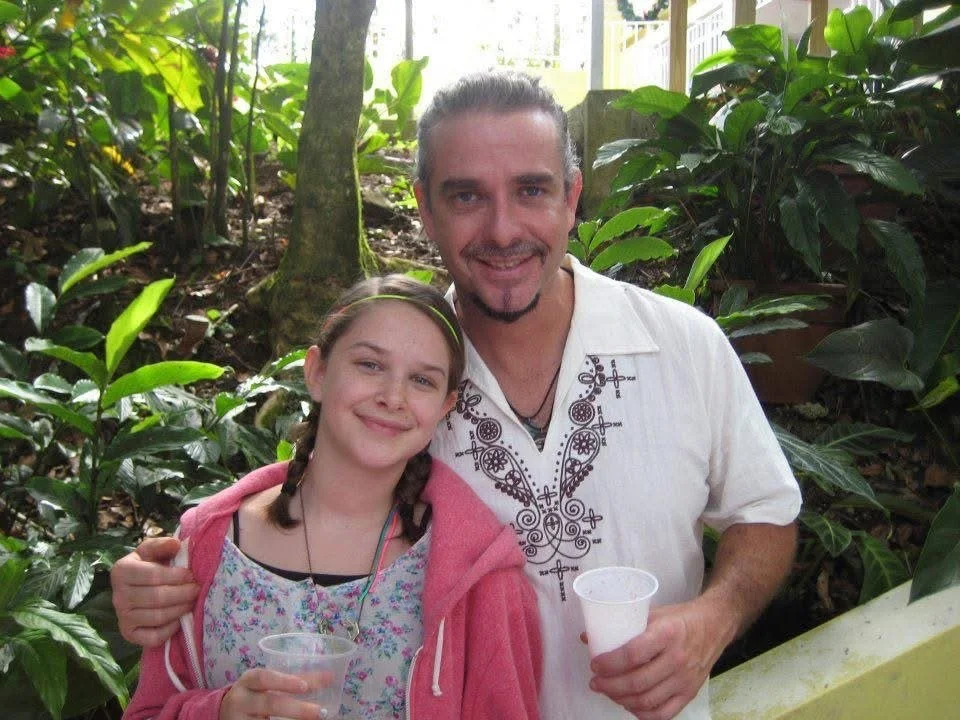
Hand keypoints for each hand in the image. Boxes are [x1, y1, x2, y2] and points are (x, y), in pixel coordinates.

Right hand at [110, 536, 198, 646]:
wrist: (136, 587)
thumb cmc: (148, 565)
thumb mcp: (152, 550)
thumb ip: (163, 545)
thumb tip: (176, 544)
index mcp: (121, 571)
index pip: (153, 576)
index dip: (176, 576)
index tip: (191, 575)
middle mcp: (118, 596)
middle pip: (157, 598)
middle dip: (183, 593)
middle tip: (197, 589)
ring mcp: (122, 618)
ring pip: (157, 617)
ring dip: (180, 609)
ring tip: (192, 601)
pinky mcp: (129, 634)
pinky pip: (153, 637)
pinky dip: (170, 630)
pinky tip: (179, 620)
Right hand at [220, 669, 321, 719]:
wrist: (224, 712)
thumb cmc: (254, 693)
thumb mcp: (266, 683)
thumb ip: (293, 680)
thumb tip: (331, 678)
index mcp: (248, 680)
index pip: (263, 677)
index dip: (284, 681)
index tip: (304, 687)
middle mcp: (241, 700)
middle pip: (269, 703)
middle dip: (297, 709)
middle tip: (320, 712)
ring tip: (315, 719)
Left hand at [586, 598, 733, 719]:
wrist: (715, 625)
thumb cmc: (681, 618)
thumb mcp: (653, 613)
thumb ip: (623, 625)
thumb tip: (588, 637)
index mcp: (666, 634)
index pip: (632, 655)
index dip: (609, 663)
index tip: (594, 664)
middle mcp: (677, 659)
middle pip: (637, 682)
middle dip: (610, 686)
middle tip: (595, 682)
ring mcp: (684, 679)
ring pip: (647, 700)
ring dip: (622, 700)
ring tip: (608, 692)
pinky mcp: (690, 693)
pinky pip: (664, 713)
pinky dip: (643, 714)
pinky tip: (630, 705)